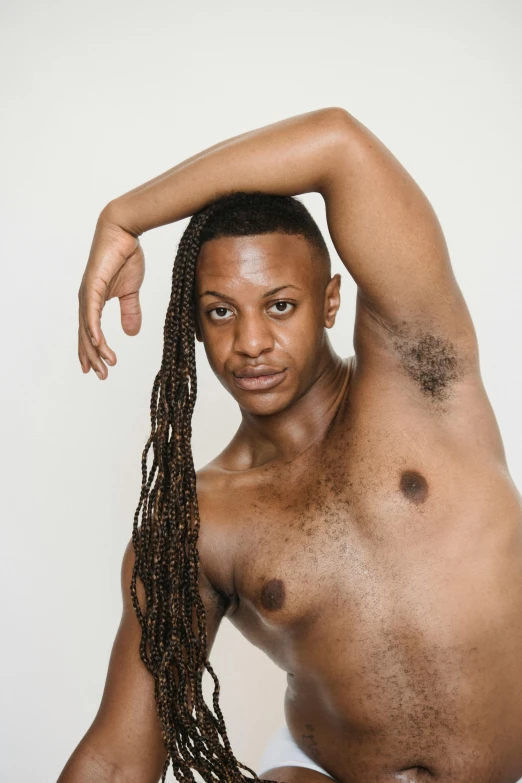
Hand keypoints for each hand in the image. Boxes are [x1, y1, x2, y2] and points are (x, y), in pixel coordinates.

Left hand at [78, 206, 144, 378]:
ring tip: (104, 366)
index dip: (93, 351)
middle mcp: (86, 300)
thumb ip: (130, 311)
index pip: (89, 332)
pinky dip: (93, 330)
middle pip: (85, 336)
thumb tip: (131, 333)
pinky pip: (91, 314)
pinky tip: (98, 344)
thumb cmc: (126, 256)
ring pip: (87, 329)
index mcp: (94, 301)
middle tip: (101, 376)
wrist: (124, 231)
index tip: (99, 368)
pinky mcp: (92, 287)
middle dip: (92, 357)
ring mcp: (87, 294)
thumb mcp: (131, 290)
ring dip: (95, 350)